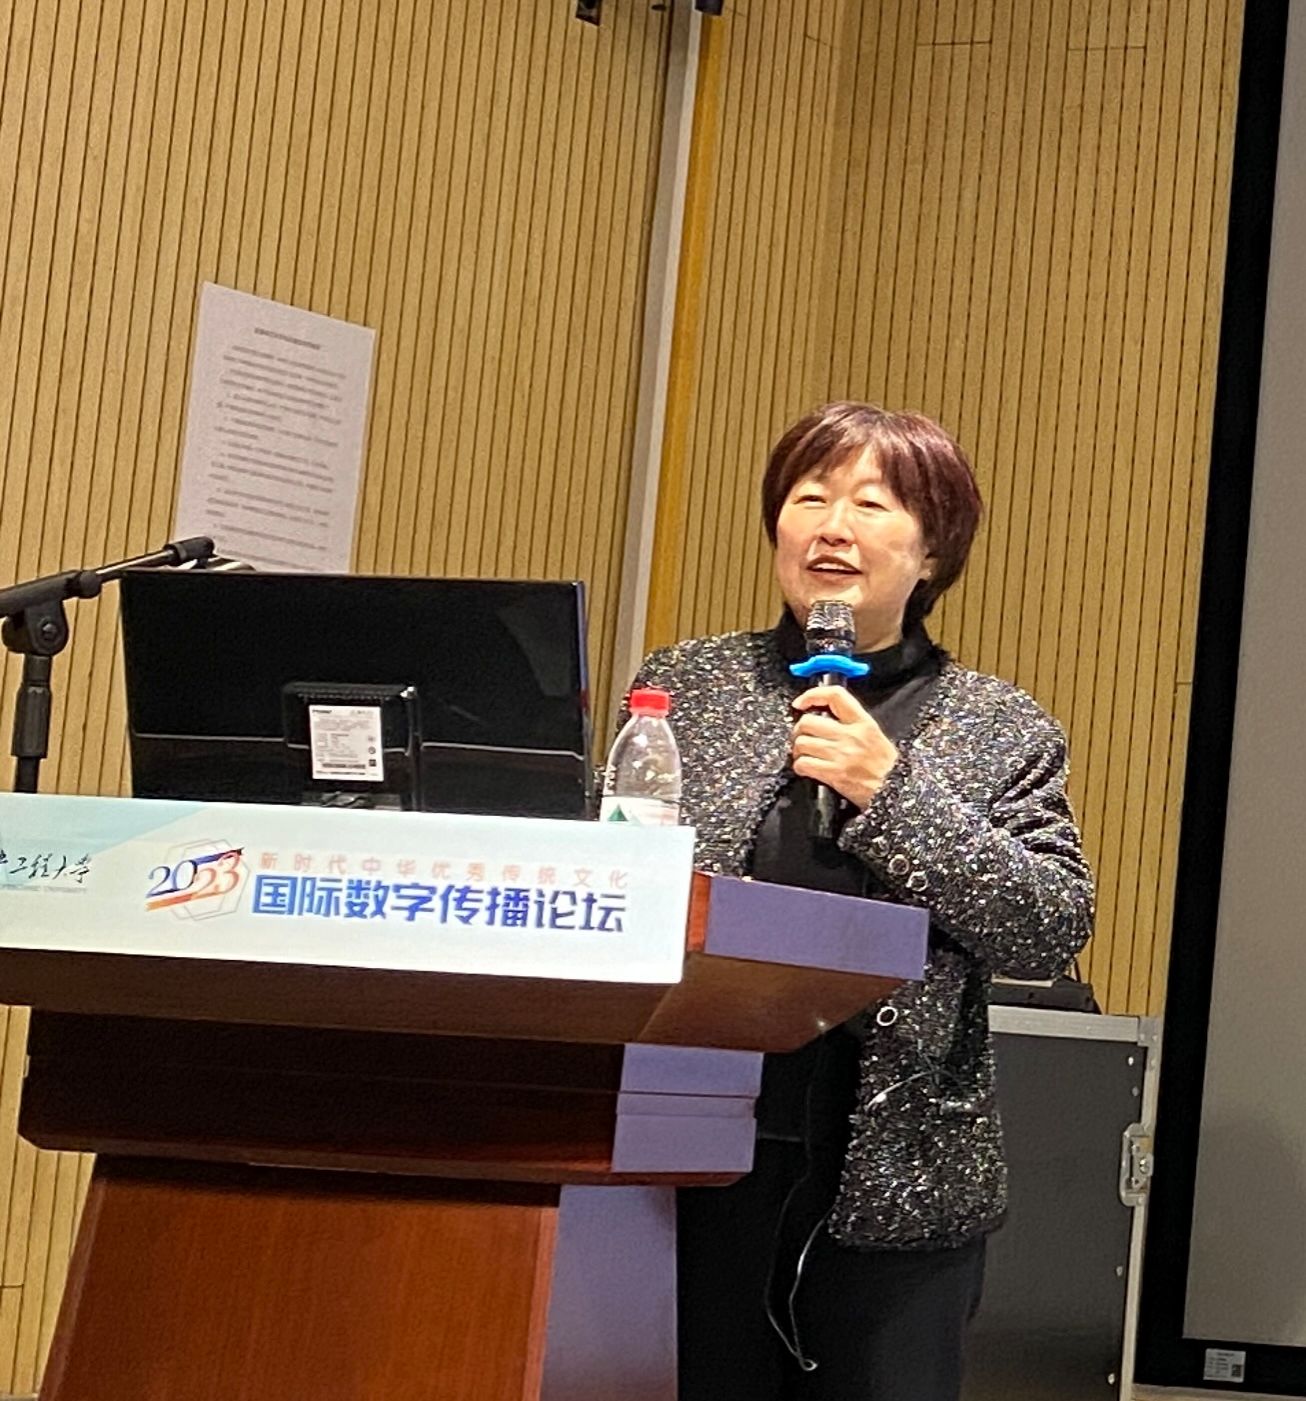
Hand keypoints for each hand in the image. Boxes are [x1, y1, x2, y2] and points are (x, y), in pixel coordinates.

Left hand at [791, 685, 898, 809]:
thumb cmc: (887, 767)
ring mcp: (840, 755)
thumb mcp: (876, 736)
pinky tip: (806, 768)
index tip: (801, 703)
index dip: (813, 695)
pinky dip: (800, 766)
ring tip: (804, 754)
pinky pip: (804, 764)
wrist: (896, 792)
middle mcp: (850, 735)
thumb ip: (853, 724)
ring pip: (802, 743)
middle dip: (799, 730)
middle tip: (802, 737)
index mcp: (863, 722)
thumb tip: (826, 718)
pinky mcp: (833, 774)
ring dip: (798, 750)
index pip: (835, 696)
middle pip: (808, 721)